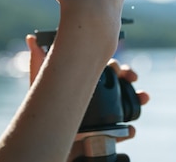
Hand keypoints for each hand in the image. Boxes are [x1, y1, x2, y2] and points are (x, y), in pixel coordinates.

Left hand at [26, 35, 149, 133]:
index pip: (104, 68)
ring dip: (137, 99)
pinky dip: (128, 130)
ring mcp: (101, 115)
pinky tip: (129, 128)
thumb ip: (38, 61)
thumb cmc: (39, 109)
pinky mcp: (102, 135)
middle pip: (118, 82)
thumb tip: (31, 38)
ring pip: (126, 104)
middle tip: (132, 76)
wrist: (43, 137)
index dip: (113, 65)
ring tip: (143, 97)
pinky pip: (121, 132)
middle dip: (129, 77)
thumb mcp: (39, 83)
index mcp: (84, 80)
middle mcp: (95, 96)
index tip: (118, 66)